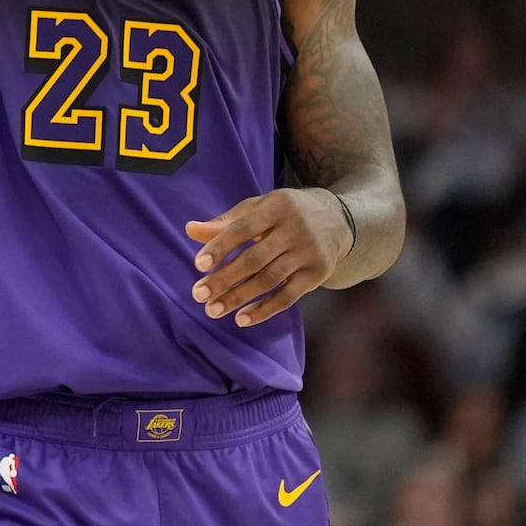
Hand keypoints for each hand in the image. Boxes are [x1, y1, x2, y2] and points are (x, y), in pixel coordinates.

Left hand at [185, 188, 350, 327]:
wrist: (335, 218)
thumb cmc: (284, 213)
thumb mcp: (258, 209)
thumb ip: (225, 222)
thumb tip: (189, 229)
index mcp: (276, 206)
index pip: (243, 229)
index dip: (220, 247)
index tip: (198, 265)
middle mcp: (294, 229)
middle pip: (254, 258)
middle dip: (224, 278)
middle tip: (198, 295)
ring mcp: (308, 252)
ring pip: (270, 280)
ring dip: (240, 297)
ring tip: (213, 310)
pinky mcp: (317, 274)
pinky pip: (289, 296)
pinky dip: (265, 310)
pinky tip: (242, 319)